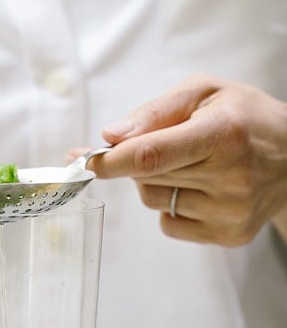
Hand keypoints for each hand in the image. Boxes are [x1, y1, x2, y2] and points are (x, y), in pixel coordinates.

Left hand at [71, 74, 286, 245]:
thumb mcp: (205, 92)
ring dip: (155, 183)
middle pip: (147, 177)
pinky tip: (201, 188)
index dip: (110, 161)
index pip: (151, 155)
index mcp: (223, 134)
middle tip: (157, 143)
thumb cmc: (245, 117)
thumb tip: (111, 137)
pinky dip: (172, 206)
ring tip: (191, 164)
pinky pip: (170, 225)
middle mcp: (231, 177)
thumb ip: (156, 111)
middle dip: (135, 160)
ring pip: (154, 202)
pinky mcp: (231, 235)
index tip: (82, 160)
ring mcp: (232, 211)